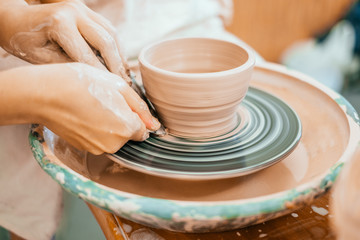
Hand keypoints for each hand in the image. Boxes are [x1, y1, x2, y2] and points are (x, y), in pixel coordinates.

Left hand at [0, 0, 129, 81]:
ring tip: (125, 74)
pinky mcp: (87, 10)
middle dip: (116, 65)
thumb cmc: (25, 40)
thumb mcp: (41, 58)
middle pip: (106, 41)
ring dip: (120, 54)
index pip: (87, 55)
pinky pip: (108, 28)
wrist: (18, 19)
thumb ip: (67, 65)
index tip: (108, 90)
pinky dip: (116, 45)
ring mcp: (82, 8)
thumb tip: (92, 78)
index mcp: (60, 23)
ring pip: (111, 33)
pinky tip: (119, 60)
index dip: (100, 75)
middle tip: (123, 84)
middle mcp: (75, 11)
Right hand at [0, 63, 159, 153]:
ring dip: (108, 125)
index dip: (135, 115)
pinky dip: (95, 129)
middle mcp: (114, 144)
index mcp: (126, 128)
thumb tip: (154, 125)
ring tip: (92, 106)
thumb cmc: (81, 83)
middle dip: (122, 120)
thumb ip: (140, 108)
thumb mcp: (118, 86)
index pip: (143, 130)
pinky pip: (99, 140)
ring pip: (114, 137)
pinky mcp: (84, 148)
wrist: (45, 94)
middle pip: (128, 134)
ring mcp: (97, 148)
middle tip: (105, 101)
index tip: (121, 104)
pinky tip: (83, 114)